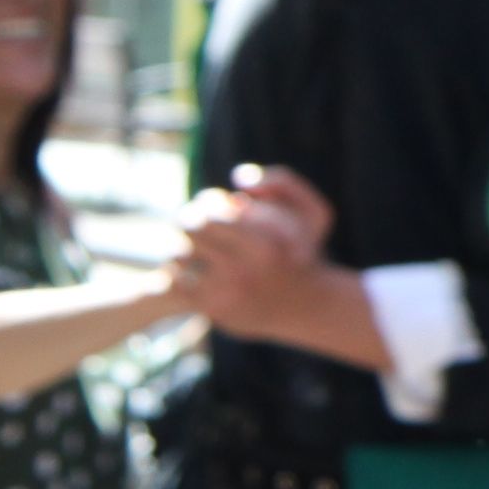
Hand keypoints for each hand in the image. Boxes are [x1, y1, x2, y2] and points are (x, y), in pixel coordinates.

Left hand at [179, 167, 344, 349]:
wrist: (306, 309)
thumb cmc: (304, 253)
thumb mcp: (314, 212)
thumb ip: (283, 181)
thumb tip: (238, 177)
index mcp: (266, 244)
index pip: (211, 209)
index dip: (208, 202)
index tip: (216, 207)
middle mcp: (244, 270)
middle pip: (190, 228)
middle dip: (189, 219)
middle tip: (196, 223)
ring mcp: (226, 293)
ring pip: (177, 255)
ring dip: (180, 245)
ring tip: (192, 245)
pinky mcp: (212, 310)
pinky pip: (175, 282)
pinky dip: (177, 272)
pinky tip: (189, 269)